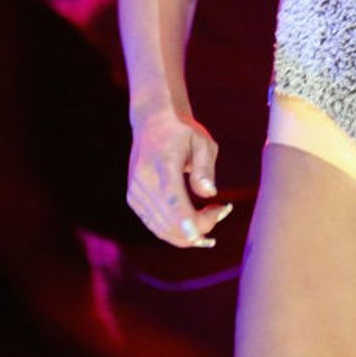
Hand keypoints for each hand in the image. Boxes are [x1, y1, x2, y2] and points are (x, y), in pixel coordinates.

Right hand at [127, 105, 231, 247]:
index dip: (187, 222)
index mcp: (162, 164)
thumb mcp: (201, 141)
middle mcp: (143, 181)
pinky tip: (195, 218)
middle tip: (222, 211)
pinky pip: (156, 225)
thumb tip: (209, 193)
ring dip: (189, 231)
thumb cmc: (182, 132)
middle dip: (199, 227)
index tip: (206, 234)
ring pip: (162, 229)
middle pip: (169, 221)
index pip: (172, 199)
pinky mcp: (133, 200)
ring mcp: (135, 193)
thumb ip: (205, 167)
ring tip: (212, 213)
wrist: (152, 123)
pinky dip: (177, 229)